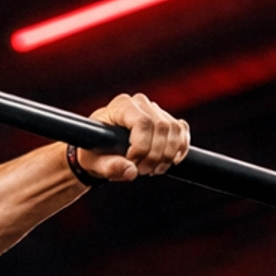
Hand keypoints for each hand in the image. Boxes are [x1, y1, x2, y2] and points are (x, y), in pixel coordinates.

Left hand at [74, 92, 188, 181]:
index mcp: (121, 106)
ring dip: (167, 155)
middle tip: (141, 171)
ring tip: (151, 170)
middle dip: (154, 155)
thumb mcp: (94, 163)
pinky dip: (180, 149)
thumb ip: (109, 167)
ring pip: (175, 130)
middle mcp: (140, 103)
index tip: (132, 163)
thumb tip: (131, 172)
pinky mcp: (166, 121)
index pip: (143, 122)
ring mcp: (155, 110)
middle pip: (161, 127)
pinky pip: (182, 131)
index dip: (142, 147)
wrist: (100, 151)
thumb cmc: (94, 153)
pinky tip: (169, 162)